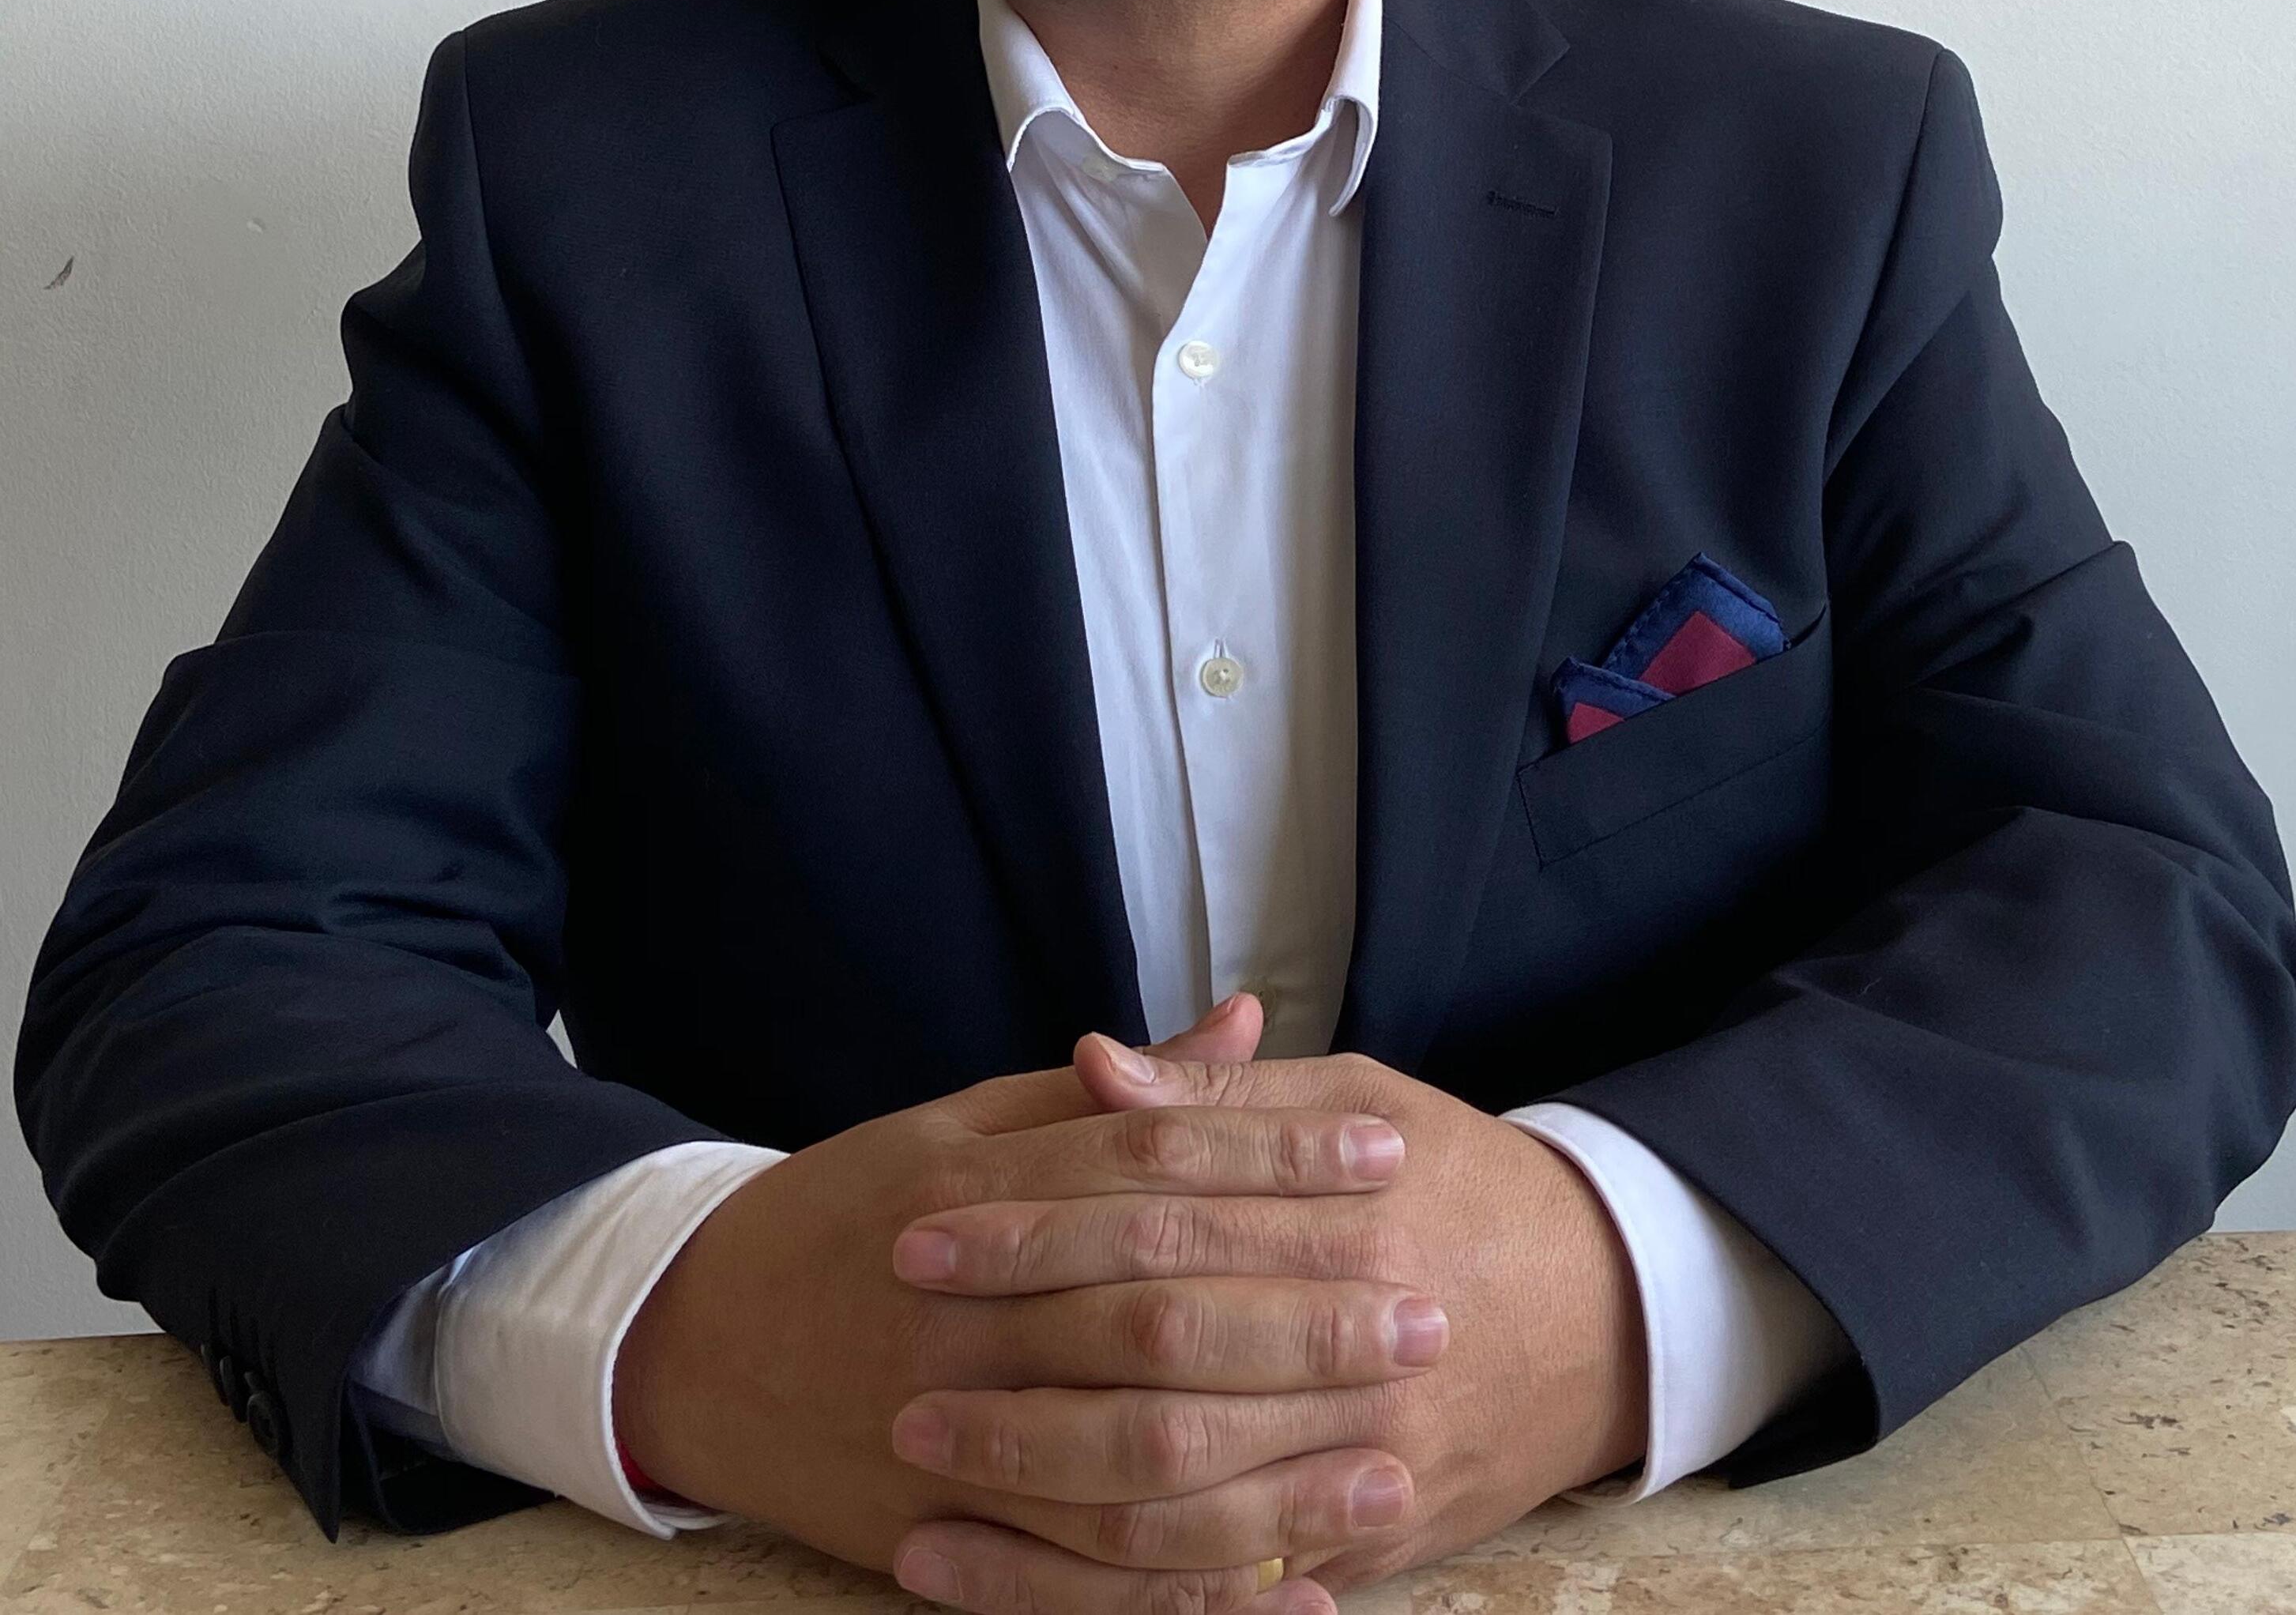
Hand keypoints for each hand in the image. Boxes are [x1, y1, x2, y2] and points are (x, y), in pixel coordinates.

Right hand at [612, 1000, 1428, 1610]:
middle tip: (1427, 1307)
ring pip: (1131, 1464)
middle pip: (1158, 1313)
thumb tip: (1246, 1019)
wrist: (688, 1340)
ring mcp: (948, 1437)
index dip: (1276, 1154)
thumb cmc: (846, 1213)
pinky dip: (1189, 1598)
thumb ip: (1106, 1092)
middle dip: (1301, 1314)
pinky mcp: (935, 1541)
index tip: (1386, 1150)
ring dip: (1272, 1467)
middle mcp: (964, 1316)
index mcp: (973, 1193)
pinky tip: (1293, 1588)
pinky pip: (1077, 1587)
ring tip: (1394, 1459)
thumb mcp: (958, 1123)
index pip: (1151, 1165)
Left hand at [889, 1044, 1648, 1605]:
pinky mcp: (1365, 1549)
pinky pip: (1218, 1592)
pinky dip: (1099, 1597)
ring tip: (918, 1472)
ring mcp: (1366, 1464)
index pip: (1163, 1214)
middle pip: (1163, 1360)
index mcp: (1351, 1210)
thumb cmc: (1461, 1183)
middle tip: (895, 1360)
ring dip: (1039, 1489)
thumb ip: (1225, 1097)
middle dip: (1018, 1366)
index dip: (1034, 1226)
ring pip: (1182, 1497)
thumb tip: (1095, 1065)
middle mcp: (1360, 1344)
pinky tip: (994, 1580)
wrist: (1609, 1312)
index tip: (922, 1230)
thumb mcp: (1365, 1100)